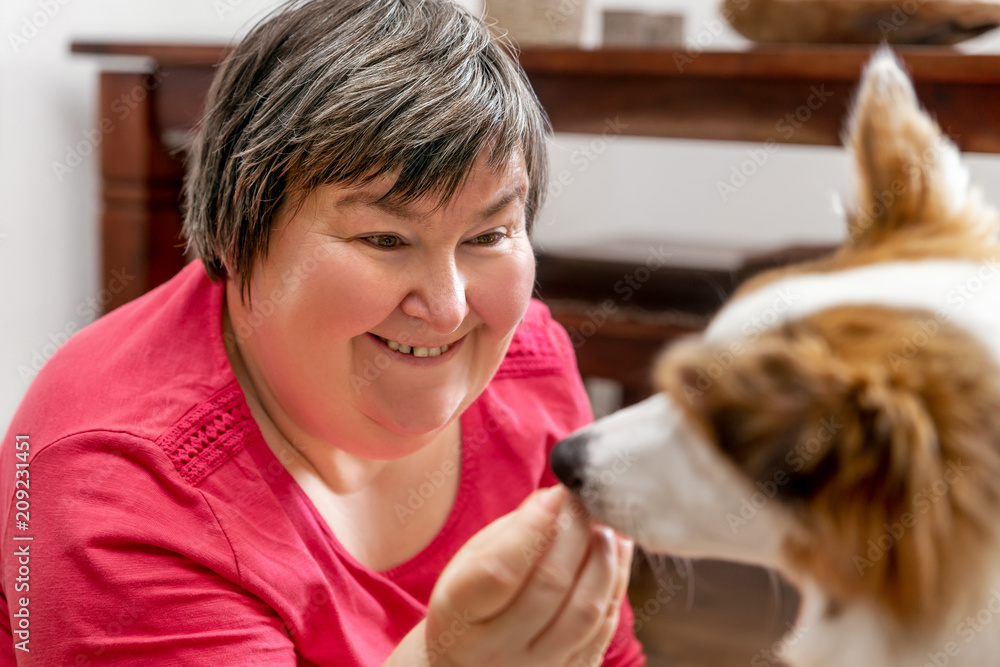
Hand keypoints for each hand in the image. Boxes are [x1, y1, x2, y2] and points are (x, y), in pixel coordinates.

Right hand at [386, 486, 633, 666]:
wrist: (471, 666)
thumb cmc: (473, 603)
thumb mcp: (470, 563)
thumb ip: (510, 533)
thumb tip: (554, 499)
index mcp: (460, 617)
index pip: (500, 570)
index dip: (532, 528)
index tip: (555, 493)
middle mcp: (496, 651)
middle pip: (549, 586)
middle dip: (575, 534)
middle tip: (585, 499)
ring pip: (585, 612)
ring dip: (603, 560)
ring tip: (605, 525)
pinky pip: (604, 630)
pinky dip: (617, 584)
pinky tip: (617, 551)